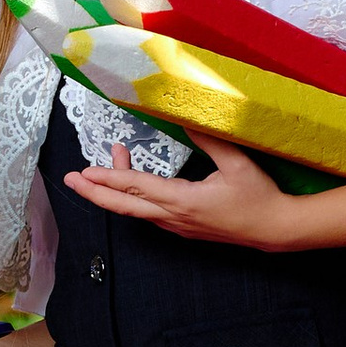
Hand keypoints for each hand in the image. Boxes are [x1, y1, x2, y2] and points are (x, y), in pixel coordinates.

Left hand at [68, 131, 303, 249]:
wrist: (275, 229)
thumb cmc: (259, 197)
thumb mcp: (237, 164)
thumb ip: (211, 140)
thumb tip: (186, 117)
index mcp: (184, 201)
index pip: (136, 188)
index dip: (108, 179)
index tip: (85, 172)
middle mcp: (174, 217)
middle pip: (124, 206)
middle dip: (94, 193)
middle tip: (70, 179)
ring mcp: (177, 225)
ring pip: (135, 209)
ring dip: (115, 189)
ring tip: (103, 165)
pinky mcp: (183, 227)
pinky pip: (148, 212)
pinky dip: (133, 196)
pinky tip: (132, 180)